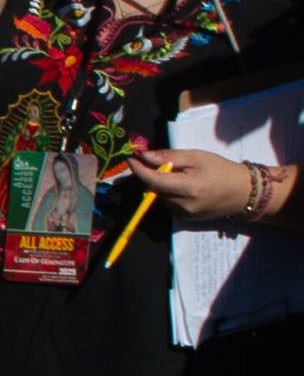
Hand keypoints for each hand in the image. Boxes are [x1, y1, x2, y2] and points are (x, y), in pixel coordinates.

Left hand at [124, 140, 268, 224]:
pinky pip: (168, 204)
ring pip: (160, 197)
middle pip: (154, 189)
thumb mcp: (197, 157)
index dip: (139, 170)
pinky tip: (185, 188)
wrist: (244, 192)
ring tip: (182, 177)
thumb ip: (169, 157)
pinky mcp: (185, 220)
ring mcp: (184, 215)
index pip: (153, 180)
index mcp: (188, 188)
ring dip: (162, 185)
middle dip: (153, 175)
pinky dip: (170, 194)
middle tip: (167, 165)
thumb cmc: (221, 170)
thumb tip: (144, 156)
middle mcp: (184, 206)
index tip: (131, 159)